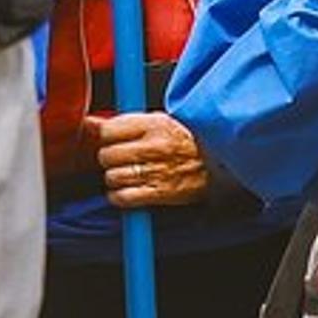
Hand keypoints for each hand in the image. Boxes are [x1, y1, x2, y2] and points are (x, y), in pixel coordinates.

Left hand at [94, 112, 209, 208]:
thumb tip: (91, 123)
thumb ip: (127, 122)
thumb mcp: (163, 121)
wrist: (225, 163)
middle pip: (106, 155)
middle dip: (111, 159)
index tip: (114, 140)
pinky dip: (121, 196)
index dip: (107, 137)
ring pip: (112, 177)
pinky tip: (130, 190)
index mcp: (155, 124)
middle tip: (124, 159)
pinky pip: (122, 197)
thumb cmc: (194, 141)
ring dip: (116, 178)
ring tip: (131, 174)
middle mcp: (154, 146)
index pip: (108, 130)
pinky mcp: (160, 193)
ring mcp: (156, 171)